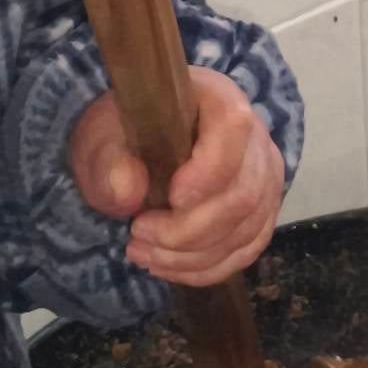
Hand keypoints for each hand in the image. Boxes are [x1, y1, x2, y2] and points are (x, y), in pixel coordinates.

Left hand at [69, 67, 286, 287]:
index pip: (233, 129)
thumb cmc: (125, 135)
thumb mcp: (102, 139)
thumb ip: (109, 162)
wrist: (138, 147)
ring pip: (247, 228)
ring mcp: (265, 178)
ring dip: (193, 256)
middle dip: (189, 231)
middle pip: (243, 194)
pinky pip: (248, 249)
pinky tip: (169, 266)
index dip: (208, 171)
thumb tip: (128, 190)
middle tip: (138, 234)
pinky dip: (207, 268)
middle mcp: (255, 138)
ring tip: (143, 254)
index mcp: (217, 99)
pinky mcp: (263, 213)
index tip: (170, 199)